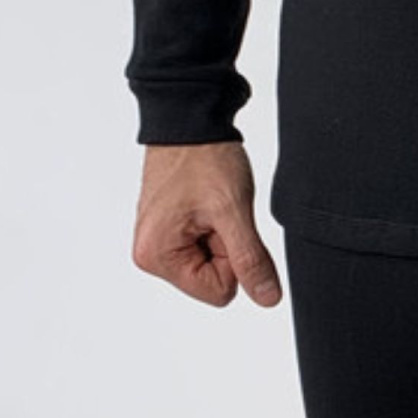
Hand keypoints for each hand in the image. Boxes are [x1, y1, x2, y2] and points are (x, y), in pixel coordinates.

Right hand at [132, 142, 283, 308]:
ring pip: (209, 262)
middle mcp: (149, 255)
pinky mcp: (166, 229)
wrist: (189, 119)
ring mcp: (156, 241)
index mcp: (158, 257)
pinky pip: (201, 245)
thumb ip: (250, 260)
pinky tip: (203, 202)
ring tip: (209, 203)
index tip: (222, 222)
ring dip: (219, 235)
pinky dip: (211, 226)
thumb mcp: (234, 212)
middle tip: (216, 210)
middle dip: (224, 247)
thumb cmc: (204, 158)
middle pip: (211, 280)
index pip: (219, 292)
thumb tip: (267, 298)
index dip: (234, 259)